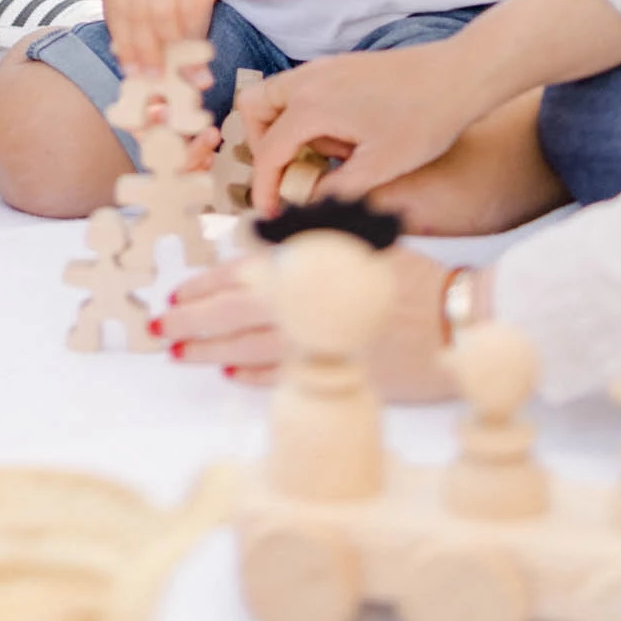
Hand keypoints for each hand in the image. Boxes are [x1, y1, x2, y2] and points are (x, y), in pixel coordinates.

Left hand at [103, 0, 262, 68]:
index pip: (116, 9)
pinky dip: (194, 37)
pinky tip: (198, 51)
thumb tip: (133, 47)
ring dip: (172, 51)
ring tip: (179, 71)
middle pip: (138, 19)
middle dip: (145, 54)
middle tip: (155, 77)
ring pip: (164, 20)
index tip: (129, 69)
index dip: (122, 43)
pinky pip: (192, 14)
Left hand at [157, 243, 458, 400]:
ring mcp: (323, 345)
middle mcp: (310, 306)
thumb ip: (306, 246)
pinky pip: (285, 379)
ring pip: (251, 349)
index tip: (176, 293)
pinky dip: (253, 376)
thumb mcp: (355, 241)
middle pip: (236, 314)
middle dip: (193, 321)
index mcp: (311, 267)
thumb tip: (254, 249)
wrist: (461, 321)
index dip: (204, 287)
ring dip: (211, 351)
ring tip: (181, 353)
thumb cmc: (411, 275)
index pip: (243, 275)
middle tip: (159, 328)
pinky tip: (230, 375)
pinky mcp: (339, 377)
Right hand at [244, 43, 468, 212]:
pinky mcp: (339, 66)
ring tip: (319, 157)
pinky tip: (339, 137)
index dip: (264, 187)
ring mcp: (323, 68)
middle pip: (254, 108)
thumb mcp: (380, 167)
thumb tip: (309, 205)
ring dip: (281, 128)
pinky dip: (302, 114)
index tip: (270, 212)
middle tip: (287, 175)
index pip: (268, 151)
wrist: (456, 76)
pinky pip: (300, 88)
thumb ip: (337, 189)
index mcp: (311, 106)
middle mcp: (308, 80)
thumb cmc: (422, 121)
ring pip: (275, 94)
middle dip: (260, 145)